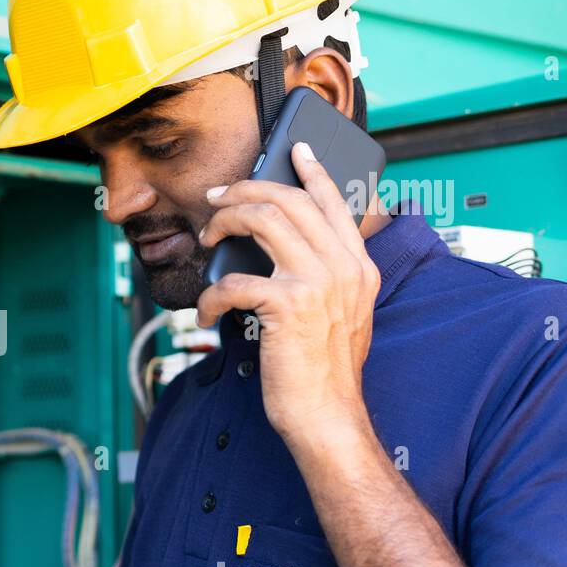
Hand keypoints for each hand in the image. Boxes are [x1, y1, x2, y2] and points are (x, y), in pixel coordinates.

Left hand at [195, 142, 379, 443]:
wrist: (328, 416)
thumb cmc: (323, 373)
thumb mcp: (340, 316)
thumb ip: (324, 279)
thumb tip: (281, 254)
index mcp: (359, 266)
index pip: (336, 203)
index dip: (312, 172)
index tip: (294, 150)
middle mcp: (344, 267)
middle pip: (290, 201)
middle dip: (246, 191)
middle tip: (217, 199)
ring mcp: (319, 283)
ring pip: (264, 221)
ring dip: (225, 223)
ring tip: (207, 240)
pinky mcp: (288, 306)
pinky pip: (235, 280)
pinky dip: (211, 297)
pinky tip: (207, 314)